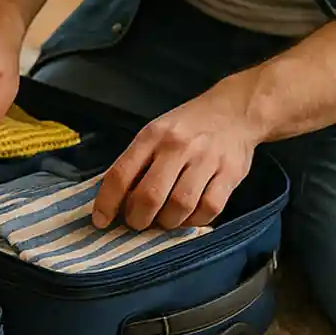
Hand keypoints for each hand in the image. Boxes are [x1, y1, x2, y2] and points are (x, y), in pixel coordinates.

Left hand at [92, 81, 259, 230]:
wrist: (235, 110)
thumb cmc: (188, 125)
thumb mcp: (155, 132)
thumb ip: (137, 161)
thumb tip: (116, 199)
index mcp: (152, 135)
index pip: (121, 174)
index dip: (107, 202)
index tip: (100, 220)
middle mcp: (177, 146)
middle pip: (150, 195)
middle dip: (137, 219)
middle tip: (136, 223)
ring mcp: (205, 160)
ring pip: (180, 206)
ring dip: (167, 222)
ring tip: (162, 221)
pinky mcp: (230, 174)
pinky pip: (209, 209)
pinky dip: (195, 221)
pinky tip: (188, 217)